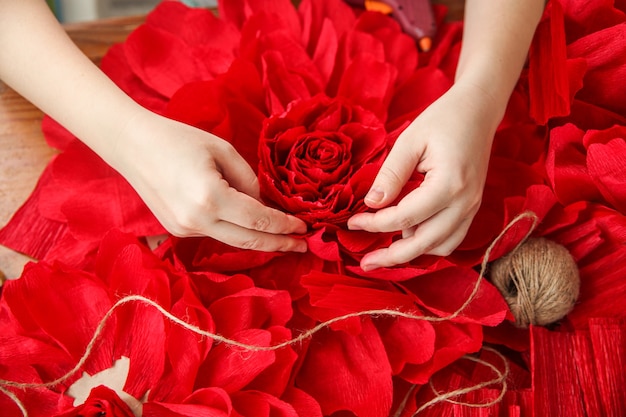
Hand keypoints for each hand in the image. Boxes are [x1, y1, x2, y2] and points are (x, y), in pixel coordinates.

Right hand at [113, 109, 307, 252]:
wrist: (133, 146)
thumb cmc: (179, 139)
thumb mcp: (222, 150)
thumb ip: (249, 180)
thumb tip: (266, 205)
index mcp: (210, 197)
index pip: (258, 219)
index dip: (284, 226)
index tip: (304, 228)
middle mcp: (196, 220)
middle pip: (248, 241)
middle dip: (279, 245)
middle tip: (304, 246)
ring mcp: (184, 229)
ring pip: (232, 241)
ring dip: (259, 240)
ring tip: (284, 239)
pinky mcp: (177, 230)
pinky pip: (215, 234)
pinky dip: (236, 232)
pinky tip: (251, 227)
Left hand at [347, 82, 501, 269]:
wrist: (478, 111)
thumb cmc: (442, 120)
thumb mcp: (409, 140)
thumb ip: (390, 175)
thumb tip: (371, 205)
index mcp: (449, 184)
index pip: (404, 218)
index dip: (374, 224)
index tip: (351, 224)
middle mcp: (465, 203)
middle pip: (424, 244)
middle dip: (391, 257)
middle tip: (364, 263)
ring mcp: (472, 208)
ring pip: (440, 248)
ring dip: (412, 253)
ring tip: (383, 250)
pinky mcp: (471, 209)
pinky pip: (451, 239)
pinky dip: (428, 244)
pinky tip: (407, 237)